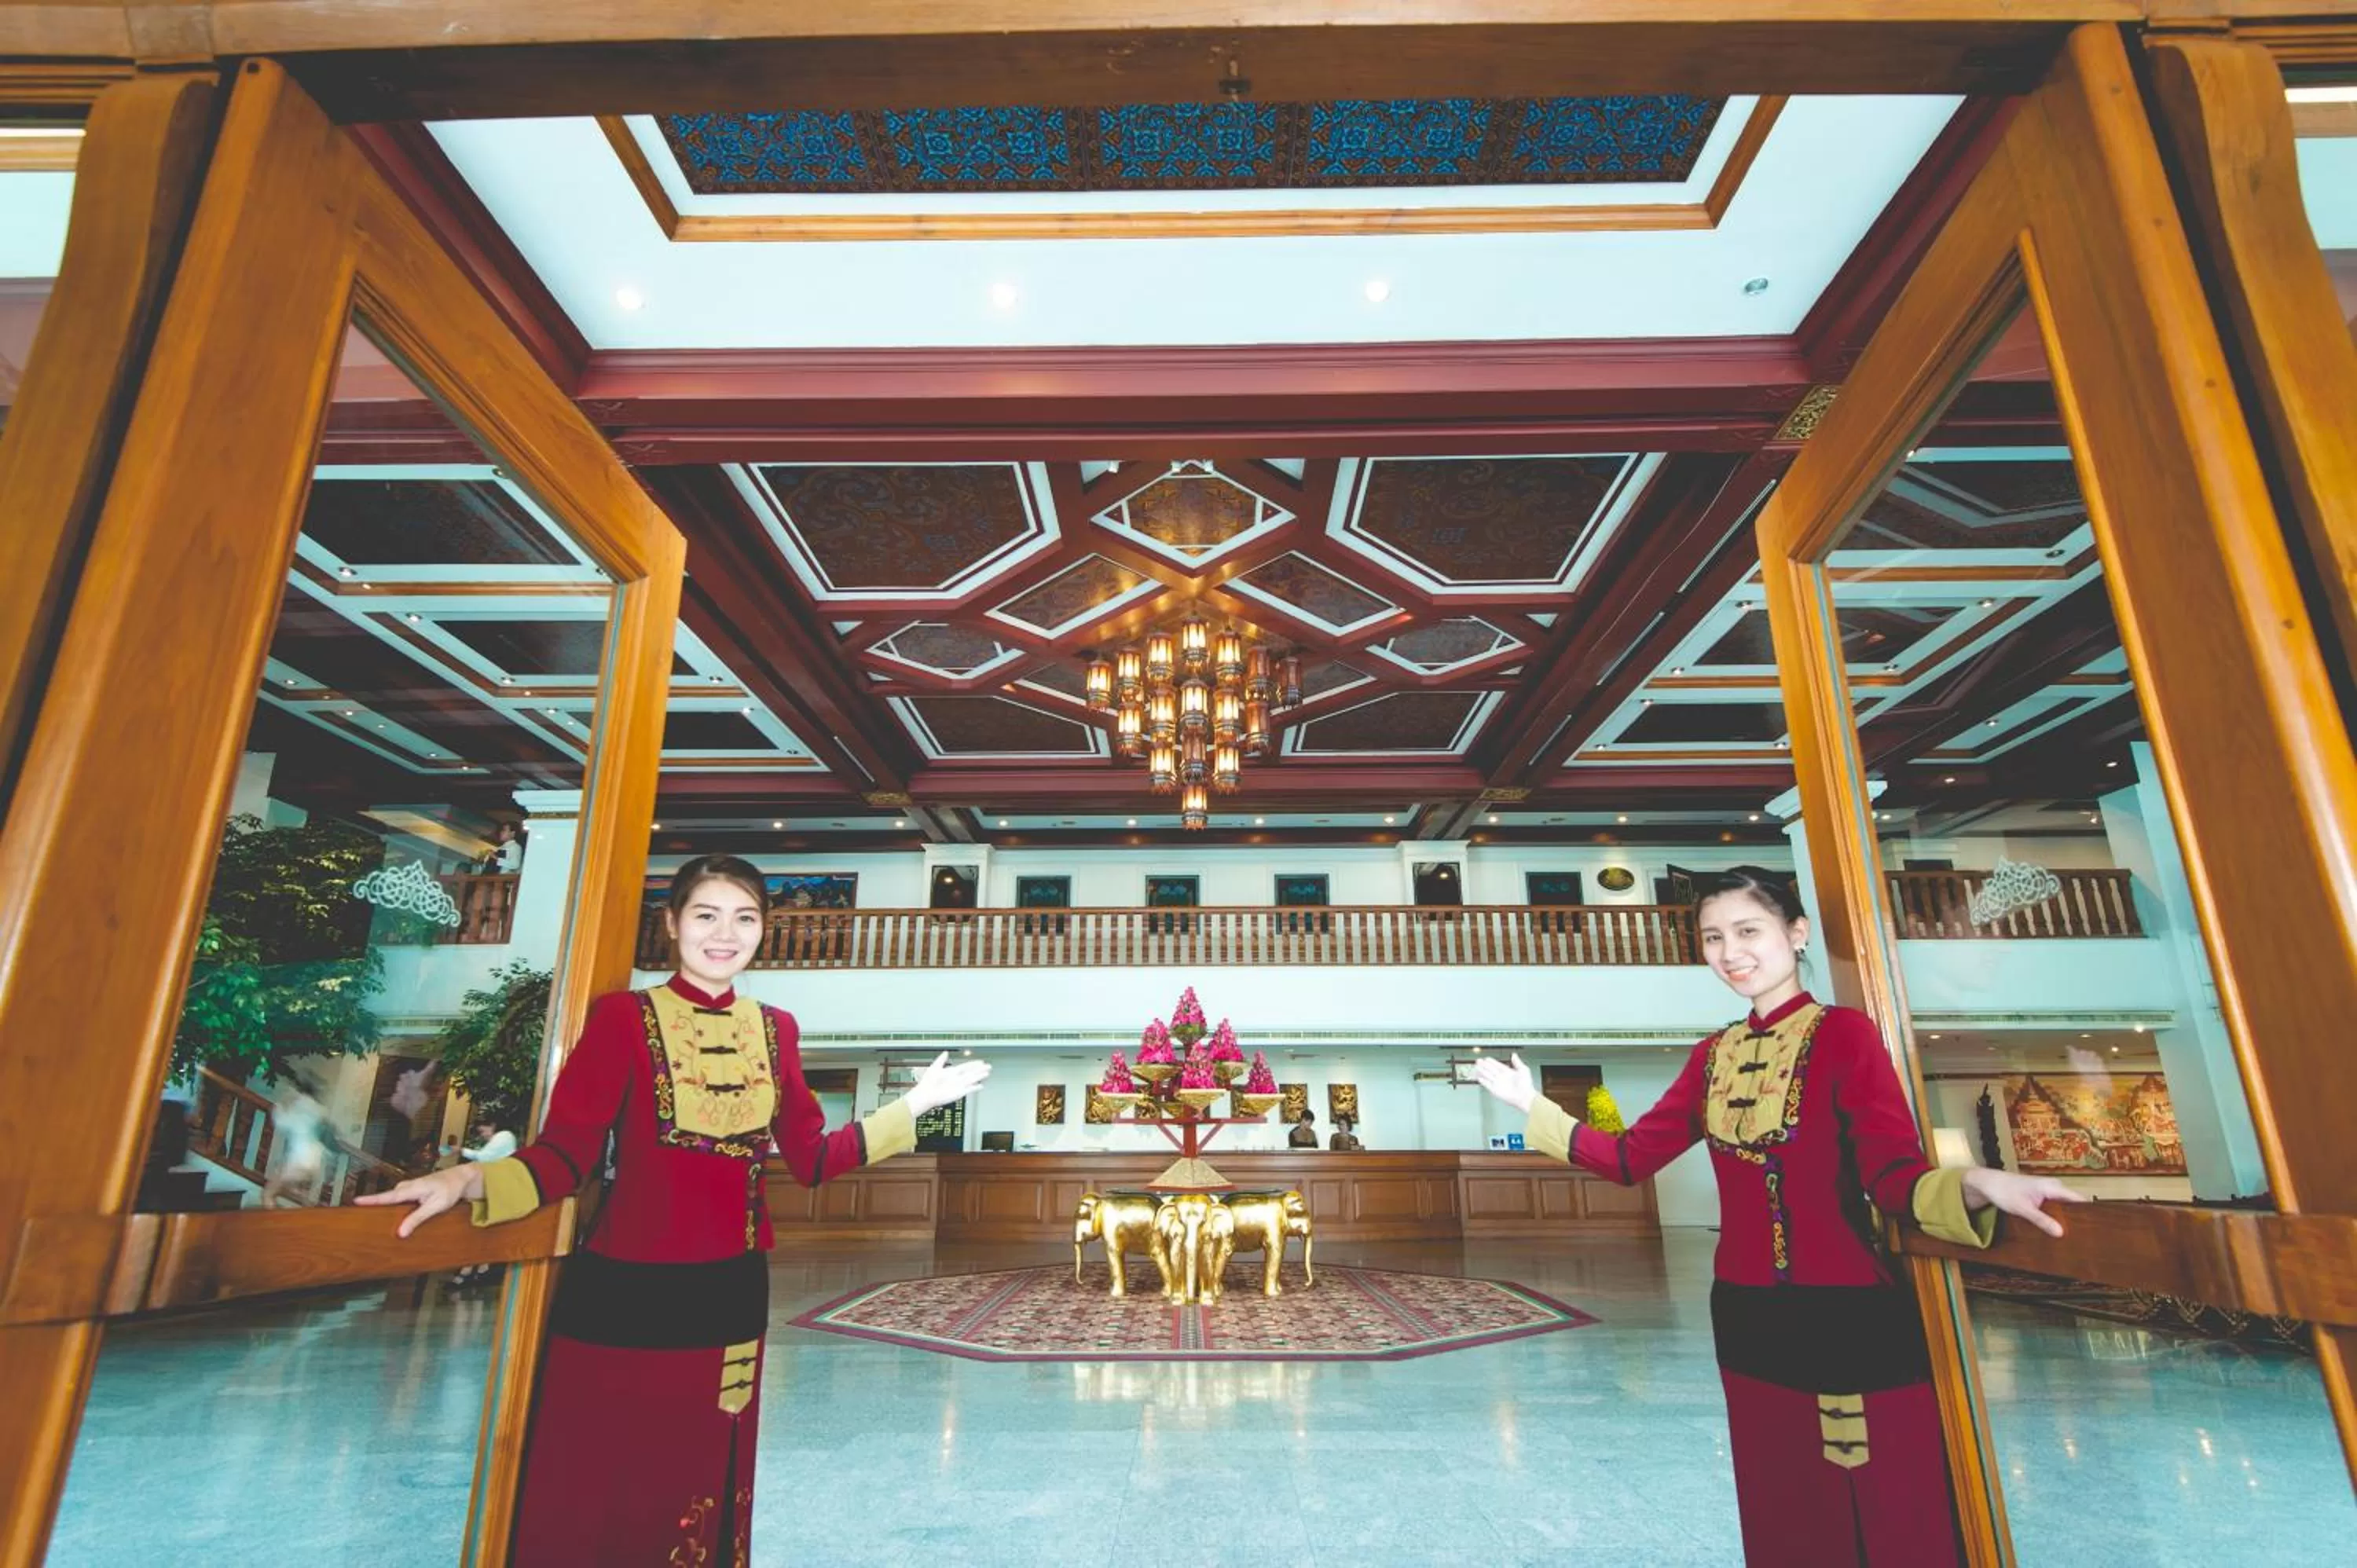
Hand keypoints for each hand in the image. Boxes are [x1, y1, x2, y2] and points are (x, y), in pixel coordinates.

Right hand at [355, 1164, 480, 1238]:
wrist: (461, 1178)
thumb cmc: (450, 1190)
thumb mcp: (436, 1206)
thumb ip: (418, 1218)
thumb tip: (401, 1233)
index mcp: (412, 1189)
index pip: (387, 1197)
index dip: (371, 1200)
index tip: (355, 1201)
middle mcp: (407, 1187)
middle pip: (386, 1198)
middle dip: (372, 1205)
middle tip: (357, 1214)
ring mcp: (409, 1187)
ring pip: (392, 1199)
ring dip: (384, 1206)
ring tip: (371, 1217)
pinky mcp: (412, 1190)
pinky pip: (398, 1199)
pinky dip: (393, 1205)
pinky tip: (391, 1215)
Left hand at [904, 1051, 990, 1116]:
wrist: (926, 1094)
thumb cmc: (928, 1082)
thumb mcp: (934, 1067)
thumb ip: (941, 1060)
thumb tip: (946, 1052)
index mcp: (952, 1072)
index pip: (966, 1066)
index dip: (973, 1064)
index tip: (981, 1061)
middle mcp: (957, 1078)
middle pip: (971, 1072)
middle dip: (980, 1069)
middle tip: (988, 1066)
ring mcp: (959, 1085)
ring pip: (972, 1079)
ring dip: (980, 1076)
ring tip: (987, 1073)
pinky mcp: (959, 1093)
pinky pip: (969, 1089)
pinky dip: (975, 1087)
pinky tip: (981, 1086)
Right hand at [1472, 1053, 1537, 1114]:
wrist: (1524, 1097)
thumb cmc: (1526, 1085)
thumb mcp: (1523, 1070)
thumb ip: (1517, 1062)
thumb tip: (1514, 1055)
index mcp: (1509, 1072)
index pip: (1498, 1065)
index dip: (1492, 1062)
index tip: (1487, 1058)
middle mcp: (1502, 1078)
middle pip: (1491, 1070)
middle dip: (1484, 1065)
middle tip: (1478, 1061)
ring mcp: (1498, 1084)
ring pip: (1487, 1076)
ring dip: (1482, 1071)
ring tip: (1476, 1067)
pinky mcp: (1495, 1091)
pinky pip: (1487, 1085)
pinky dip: (1483, 1081)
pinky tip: (1479, 1078)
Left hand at [1961, 1167, 2086, 1238]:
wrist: (1987, 1183)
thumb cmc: (2003, 1192)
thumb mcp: (2022, 1209)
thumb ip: (2041, 1220)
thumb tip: (2061, 1233)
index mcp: (2053, 1187)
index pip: (2079, 1200)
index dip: (2089, 1213)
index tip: (2097, 1228)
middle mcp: (2054, 1187)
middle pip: (2074, 1205)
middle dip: (2078, 1219)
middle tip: (2086, 1238)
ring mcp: (2048, 1191)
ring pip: (2064, 1207)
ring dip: (2067, 1220)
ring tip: (2075, 1237)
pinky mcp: (2042, 1196)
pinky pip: (2055, 1208)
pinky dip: (2057, 1217)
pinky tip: (2057, 1230)